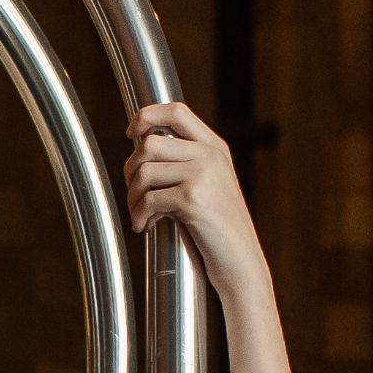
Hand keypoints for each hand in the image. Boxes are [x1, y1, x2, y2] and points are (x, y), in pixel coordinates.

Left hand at [125, 101, 294, 372]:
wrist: (241, 262)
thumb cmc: (218, 230)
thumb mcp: (209, 186)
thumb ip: (185, 163)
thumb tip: (140, 148)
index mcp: (214, 147)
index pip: (176, 111)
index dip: (147, 115)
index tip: (131, 132)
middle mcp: (210, 155)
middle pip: (150, 143)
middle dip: (131, 171)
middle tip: (135, 195)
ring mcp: (203, 175)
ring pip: (144, 171)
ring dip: (133, 197)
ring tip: (140, 214)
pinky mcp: (193, 199)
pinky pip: (148, 199)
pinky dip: (139, 215)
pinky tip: (145, 226)